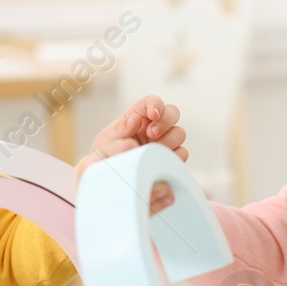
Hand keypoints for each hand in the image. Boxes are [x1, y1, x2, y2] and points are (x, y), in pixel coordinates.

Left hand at [77, 96, 186, 214]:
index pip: (151, 102)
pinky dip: (173, 156)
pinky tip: (158, 162)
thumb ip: (120, 130)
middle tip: (151, 134)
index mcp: (136, 118)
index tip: (153, 114)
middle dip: (165, 121)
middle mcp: (153, 127)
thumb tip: (136, 120)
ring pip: (179, 133)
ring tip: (151, 151)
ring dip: (169, 140)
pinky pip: (182, 153)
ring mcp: (163, 143)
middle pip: (172, 112)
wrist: (106, 183)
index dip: (156, 104)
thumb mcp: (105, 143)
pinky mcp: (169, 159)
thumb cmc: (104, 159)